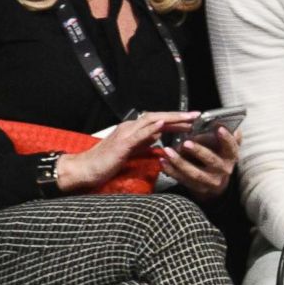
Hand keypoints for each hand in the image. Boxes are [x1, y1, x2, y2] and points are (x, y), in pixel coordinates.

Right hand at [55, 111, 195, 193]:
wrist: (86, 169)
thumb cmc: (106, 162)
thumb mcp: (131, 151)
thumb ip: (144, 143)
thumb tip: (158, 137)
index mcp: (133, 130)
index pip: (158, 121)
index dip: (175, 120)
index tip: (192, 120)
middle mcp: (130, 128)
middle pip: (157, 117)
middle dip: (178, 116)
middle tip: (197, 115)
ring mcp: (125, 134)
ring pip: (151, 121)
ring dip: (171, 118)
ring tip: (187, 117)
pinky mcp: (122, 144)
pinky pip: (138, 134)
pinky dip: (151, 128)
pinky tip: (162, 124)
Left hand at [158, 126, 239, 200]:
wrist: (215, 182)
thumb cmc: (218, 156)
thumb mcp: (225, 147)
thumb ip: (228, 136)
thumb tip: (230, 124)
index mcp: (231, 157)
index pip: (231, 147)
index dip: (226, 138)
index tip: (219, 128)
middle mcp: (223, 170)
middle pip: (212, 160)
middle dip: (198, 151)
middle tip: (186, 143)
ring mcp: (211, 181)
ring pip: (195, 173)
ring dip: (180, 162)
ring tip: (167, 151)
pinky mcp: (198, 187)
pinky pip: (183, 180)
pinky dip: (172, 170)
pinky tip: (163, 161)